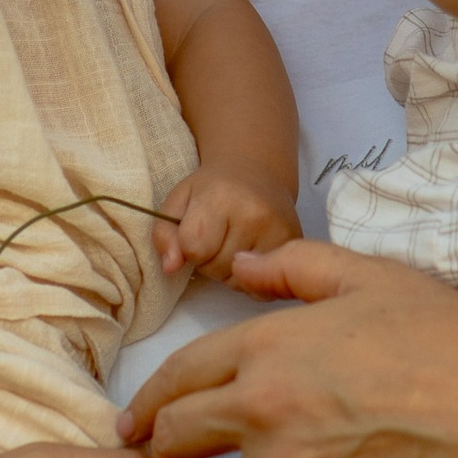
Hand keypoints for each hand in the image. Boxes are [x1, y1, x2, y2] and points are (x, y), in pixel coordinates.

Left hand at [156, 158, 302, 280]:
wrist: (257, 172)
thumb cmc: (212, 187)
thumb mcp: (178, 201)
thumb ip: (164, 233)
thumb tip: (170, 267)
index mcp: (221, 198)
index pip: (193, 249)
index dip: (189, 247)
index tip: (197, 231)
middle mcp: (254, 214)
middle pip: (216, 268)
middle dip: (209, 260)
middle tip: (217, 236)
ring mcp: (278, 231)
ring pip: (238, 280)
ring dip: (229, 270)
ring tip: (233, 243)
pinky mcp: (293, 244)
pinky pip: (261, 285)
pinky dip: (251, 277)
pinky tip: (250, 252)